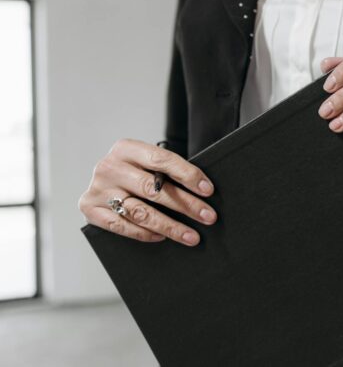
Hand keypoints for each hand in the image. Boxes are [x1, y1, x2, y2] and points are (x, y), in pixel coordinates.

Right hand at [78, 139, 215, 245]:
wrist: (102, 180)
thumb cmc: (134, 171)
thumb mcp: (147, 163)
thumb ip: (167, 172)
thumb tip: (203, 191)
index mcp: (126, 148)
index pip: (162, 160)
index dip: (188, 175)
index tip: (208, 190)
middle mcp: (109, 167)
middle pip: (154, 189)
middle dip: (186, 204)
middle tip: (208, 217)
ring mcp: (98, 189)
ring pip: (140, 212)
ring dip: (170, 226)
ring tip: (192, 236)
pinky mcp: (90, 209)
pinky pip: (123, 226)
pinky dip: (145, 233)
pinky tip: (163, 237)